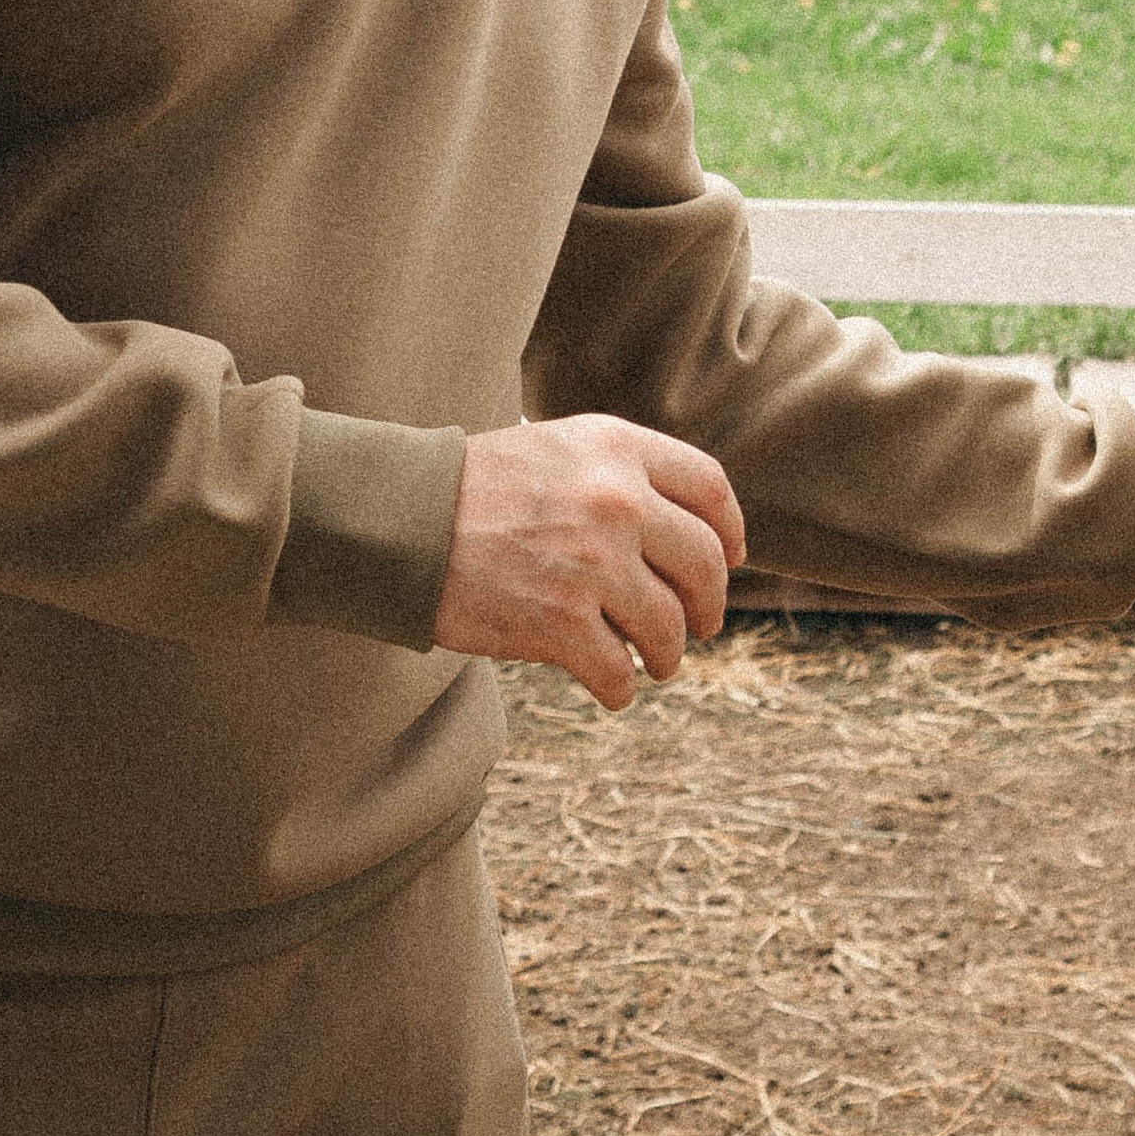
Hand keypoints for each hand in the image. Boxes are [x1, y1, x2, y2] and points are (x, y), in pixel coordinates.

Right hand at [432, 415, 746, 711]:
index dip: (730, 530)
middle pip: (705, 564)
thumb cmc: (476, 487)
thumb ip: (621, 475)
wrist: (402, 521)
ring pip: (668, 628)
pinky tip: (609, 685)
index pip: (710, 488)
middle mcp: (616, 500)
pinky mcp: (560, 623)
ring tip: (655, 662)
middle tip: (698, 625)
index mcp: (616, 448)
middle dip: (708, 605)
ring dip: (667, 655)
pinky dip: (620, 687)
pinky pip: (619, 672)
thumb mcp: (559, 448)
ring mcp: (592, 564)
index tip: (731, 557)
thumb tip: (687, 531)